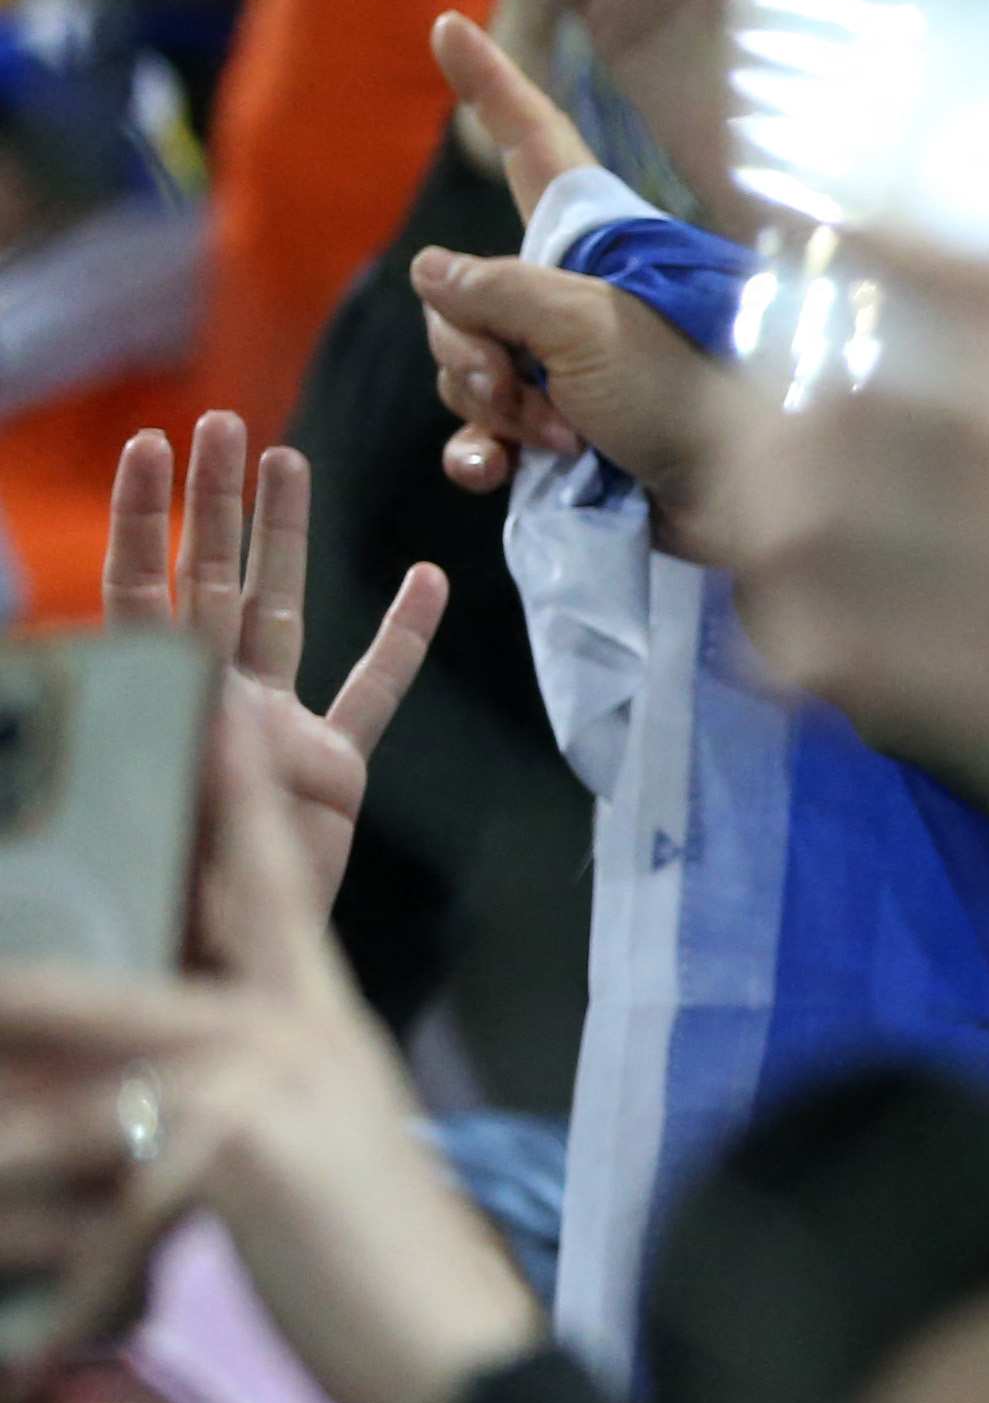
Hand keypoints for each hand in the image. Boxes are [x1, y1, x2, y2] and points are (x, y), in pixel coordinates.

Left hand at [0, 696, 535, 1402]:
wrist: (456, 1356)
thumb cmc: (387, 1276)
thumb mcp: (312, 1166)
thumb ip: (239, 1110)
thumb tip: (147, 1109)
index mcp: (322, 1027)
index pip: (273, 885)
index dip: (239, 794)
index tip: (212, 710)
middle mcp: (296, 1032)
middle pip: (121, 973)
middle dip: (20, 986)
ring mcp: (266, 1079)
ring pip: (82, 1055)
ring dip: (5, 1120)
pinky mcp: (234, 1144)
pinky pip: (92, 1151)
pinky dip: (40, 1216)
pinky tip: (27, 1271)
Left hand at [100, 420, 441, 921]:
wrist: (230, 978)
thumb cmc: (173, 912)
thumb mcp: (169, 827)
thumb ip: (199, 765)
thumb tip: (236, 707)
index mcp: (165, 708)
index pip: (145, 593)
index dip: (148, 521)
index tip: (151, 449)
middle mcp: (216, 703)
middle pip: (211, 579)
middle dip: (212, 499)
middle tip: (216, 424)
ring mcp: (278, 730)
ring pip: (282, 611)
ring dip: (286, 536)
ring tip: (286, 458)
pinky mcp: (334, 769)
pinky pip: (373, 695)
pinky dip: (402, 641)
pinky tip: (428, 583)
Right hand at [411, 13, 739, 543]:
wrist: (739, 496)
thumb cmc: (684, 391)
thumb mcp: (585, 323)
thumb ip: (497, 290)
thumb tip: (431, 272)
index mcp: (591, 244)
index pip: (532, 143)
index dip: (490, 85)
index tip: (449, 24)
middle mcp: (571, 294)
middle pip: (460, 291)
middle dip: (470, 349)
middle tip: (519, 388)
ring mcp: (563, 362)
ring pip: (464, 365)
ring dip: (487, 407)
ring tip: (551, 437)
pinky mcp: (561, 430)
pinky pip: (479, 432)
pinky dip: (480, 453)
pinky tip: (498, 471)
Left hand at [719, 161, 988, 1109]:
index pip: (942, 254)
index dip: (854, 233)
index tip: (825, 236)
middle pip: (839, 383)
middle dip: (782, 389)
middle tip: (775, 400)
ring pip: (807, 515)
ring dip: (764, 509)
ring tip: (760, 515)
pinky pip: (833, 646)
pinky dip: (797, 636)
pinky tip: (802, 634)